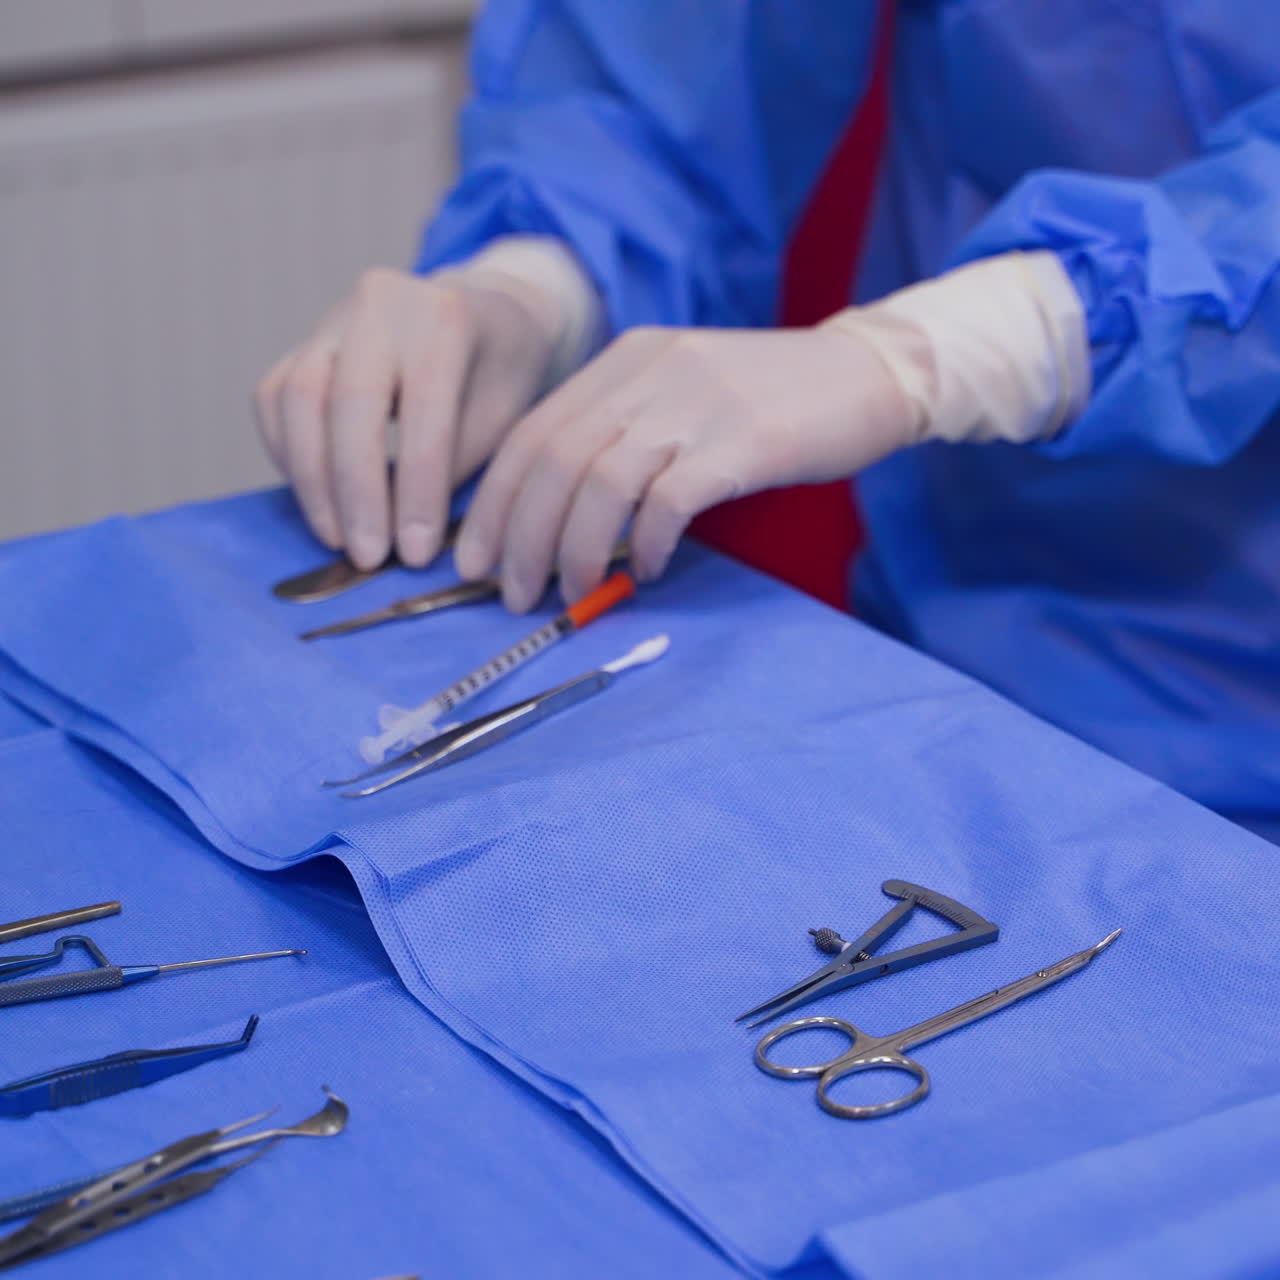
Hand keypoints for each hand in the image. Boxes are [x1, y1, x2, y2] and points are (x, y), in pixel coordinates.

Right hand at [253, 265, 562, 568]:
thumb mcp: (506, 417)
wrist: (486, 315)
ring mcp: (332, 318)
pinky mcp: (302, 342)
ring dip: (312, 481)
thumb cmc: (502, 375)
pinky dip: (289, 455)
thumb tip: (407, 538)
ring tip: (338, 538)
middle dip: (355, 493)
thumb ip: (456, 467)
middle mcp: (380, 305)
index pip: (422, 416)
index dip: (416, 492)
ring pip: (296, 399)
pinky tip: (318, 499)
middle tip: (368, 556)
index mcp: (444, 317)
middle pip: (345, 403)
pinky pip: (274, 399)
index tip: (417, 553)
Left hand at [453, 325, 918, 610]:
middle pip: (553, 460)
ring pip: (600, 481)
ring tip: (570, 594)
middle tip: (512, 595)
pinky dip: (645, 542)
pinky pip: (668, 499)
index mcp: (625, 360)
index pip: (532, 432)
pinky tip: (645, 570)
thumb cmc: (770, 400)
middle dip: (520, 536)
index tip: (475, 559)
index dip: (494, 502)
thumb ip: (624, 435)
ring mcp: (696, 402)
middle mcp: (650, 372)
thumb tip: (563, 516)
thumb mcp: (681, 394)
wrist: (869, 373)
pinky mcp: (742, 439)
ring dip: (573, 549)